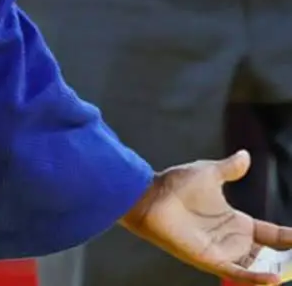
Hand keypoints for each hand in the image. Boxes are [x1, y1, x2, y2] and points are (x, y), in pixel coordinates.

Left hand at [121, 150, 291, 283]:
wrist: (152, 196)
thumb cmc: (176, 185)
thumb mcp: (210, 174)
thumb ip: (230, 169)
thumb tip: (246, 156)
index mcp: (236, 222)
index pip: (270, 235)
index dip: (288, 238)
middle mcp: (232, 240)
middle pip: (267, 256)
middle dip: (286, 261)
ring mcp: (223, 252)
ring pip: (257, 268)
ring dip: (275, 271)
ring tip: (291, 271)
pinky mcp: (210, 259)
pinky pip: (238, 273)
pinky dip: (257, 278)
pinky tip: (275, 279)